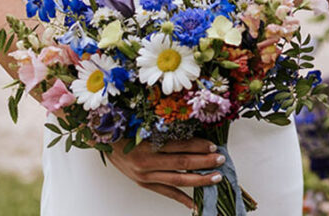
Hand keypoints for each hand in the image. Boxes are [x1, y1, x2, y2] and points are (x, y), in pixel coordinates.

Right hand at [108, 137, 225, 210]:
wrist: (107, 142)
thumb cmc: (128, 129)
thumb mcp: (146, 125)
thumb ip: (167, 130)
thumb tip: (194, 132)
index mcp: (149, 144)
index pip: (180, 146)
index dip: (198, 146)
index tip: (213, 146)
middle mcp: (148, 162)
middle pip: (182, 163)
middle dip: (203, 162)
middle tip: (220, 160)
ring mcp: (146, 176)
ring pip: (177, 180)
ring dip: (198, 180)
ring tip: (215, 178)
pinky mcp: (144, 184)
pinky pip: (166, 193)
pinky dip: (182, 198)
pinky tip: (195, 204)